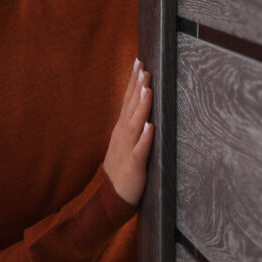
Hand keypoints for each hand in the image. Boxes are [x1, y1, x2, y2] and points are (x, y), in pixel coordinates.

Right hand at [102, 58, 153, 206]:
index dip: (133, 82)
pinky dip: (145, 138)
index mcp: (122, 130)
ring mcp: (128, 149)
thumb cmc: (122, 170)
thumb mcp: (125, 144)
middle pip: (130, 107)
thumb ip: (133, 127)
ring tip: (146, 89)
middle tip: (143, 67)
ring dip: (141, 107)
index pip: (127, 101)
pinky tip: (150, 126)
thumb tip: (143, 109)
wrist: (111, 198)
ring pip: (135, 124)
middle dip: (137, 87)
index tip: (139, 63)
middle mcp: (123, 135)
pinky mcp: (135, 165)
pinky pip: (141, 150)